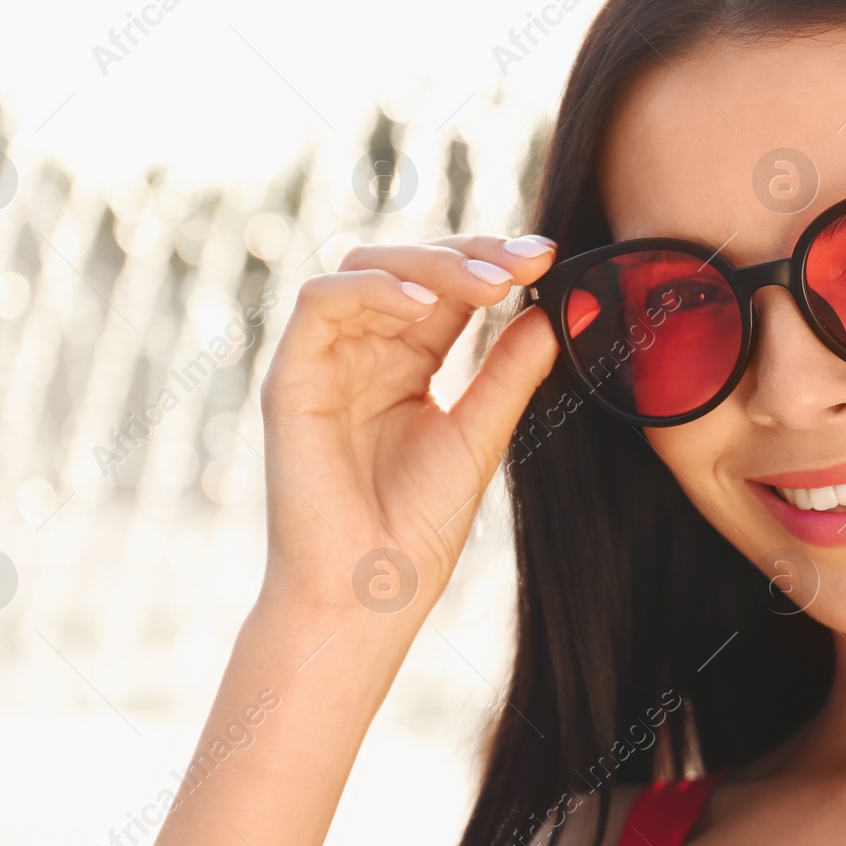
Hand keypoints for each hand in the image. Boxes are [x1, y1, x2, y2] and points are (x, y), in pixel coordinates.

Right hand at [256, 233, 558, 619]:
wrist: (369, 593)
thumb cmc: (418, 527)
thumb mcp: (480, 433)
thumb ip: (509, 370)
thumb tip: (555, 310)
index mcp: (408, 362)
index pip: (448, 288)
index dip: (493, 263)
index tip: (548, 257)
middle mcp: (363, 351)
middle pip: (408, 264)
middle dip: (470, 253)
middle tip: (525, 261)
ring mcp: (325, 360)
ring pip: (365, 267)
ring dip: (430, 265)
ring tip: (489, 284)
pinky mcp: (291, 376)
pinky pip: (320, 302)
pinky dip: (373, 289)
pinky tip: (425, 307)